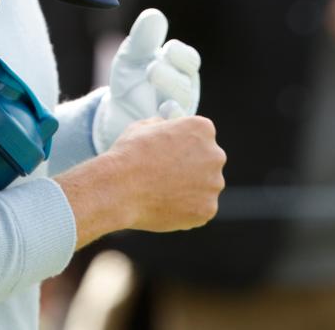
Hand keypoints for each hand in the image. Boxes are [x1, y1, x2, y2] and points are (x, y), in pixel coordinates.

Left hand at [93, 8, 200, 152]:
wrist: (115, 114)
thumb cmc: (130, 80)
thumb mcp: (132, 57)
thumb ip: (143, 38)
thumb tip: (154, 15)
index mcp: (179, 70)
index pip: (189, 60)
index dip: (180, 55)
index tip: (166, 48)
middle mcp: (183, 92)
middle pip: (186, 83)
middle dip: (170, 76)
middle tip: (152, 69)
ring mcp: (177, 115)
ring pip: (182, 107)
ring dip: (171, 98)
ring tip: (158, 93)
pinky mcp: (166, 135)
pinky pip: (174, 131)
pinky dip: (170, 123)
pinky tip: (162, 114)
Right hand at [111, 117, 224, 232]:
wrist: (119, 189)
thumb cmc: (128, 154)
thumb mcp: (144, 126)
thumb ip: (163, 125)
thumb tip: (166, 126)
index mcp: (202, 129)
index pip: (201, 135)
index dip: (184, 144)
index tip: (171, 152)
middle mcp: (215, 155)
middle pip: (208, 160)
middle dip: (193, 167)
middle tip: (167, 175)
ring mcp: (213, 184)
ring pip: (206, 186)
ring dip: (191, 189)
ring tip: (162, 192)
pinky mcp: (207, 209)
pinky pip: (200, 208)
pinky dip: (187, 209)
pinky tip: (165, 206)